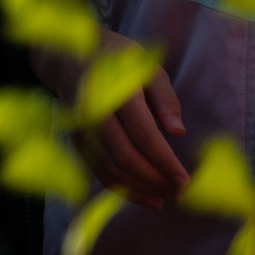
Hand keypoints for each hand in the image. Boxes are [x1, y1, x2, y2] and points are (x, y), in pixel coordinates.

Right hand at [37, 34, 187, 207]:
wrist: (68, 57)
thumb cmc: (117, 61)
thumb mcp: (147, 67)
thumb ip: (164, 98)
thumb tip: (178, 133)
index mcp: (114, 90)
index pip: (142, 133)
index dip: (164, 160)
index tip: (186, 180)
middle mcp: (92, 111)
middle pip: (124, 155)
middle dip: (155, 179)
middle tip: (181, 192)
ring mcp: (80, 127)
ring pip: (109, 167)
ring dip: (140, 188)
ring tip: (167, 197)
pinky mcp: (76, 140)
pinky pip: (98, 170)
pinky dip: (122, 188)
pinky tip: (146, 196)